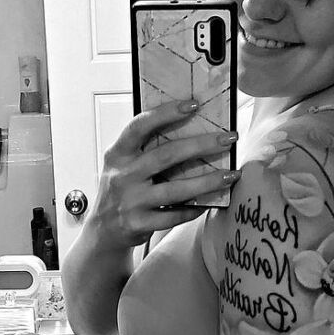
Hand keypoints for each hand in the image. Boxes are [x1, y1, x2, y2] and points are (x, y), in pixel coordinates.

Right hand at [90, 99, 239, 247]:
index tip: (193, 105)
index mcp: (118, 154)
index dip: (166, 113)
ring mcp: (131, 201)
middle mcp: (123, 175)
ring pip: (175, 189)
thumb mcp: (122, 164)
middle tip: (228, 139)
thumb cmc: (121, 189)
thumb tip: (190, 129)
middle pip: (166, 155)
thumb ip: (145, 148)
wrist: (103, 230)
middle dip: (201, 145)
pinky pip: (174, 216)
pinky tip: (209, 203)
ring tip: (230, 175)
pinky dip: (194, 209)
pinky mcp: (139, 224)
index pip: (140, 126)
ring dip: (207, 181)